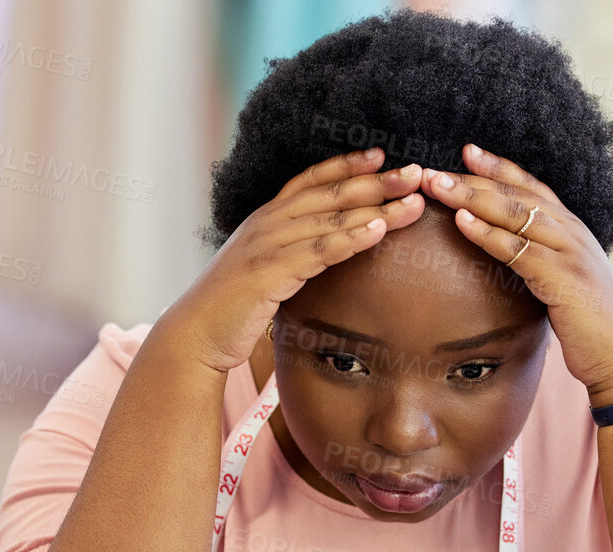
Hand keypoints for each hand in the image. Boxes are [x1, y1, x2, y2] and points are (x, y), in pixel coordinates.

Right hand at [160, 148, 425, 373]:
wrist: (195, 335)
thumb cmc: (233, 309)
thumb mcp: (264, 270)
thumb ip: (290, 255)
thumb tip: (320, 255)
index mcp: (266, 218)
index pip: (311, 181)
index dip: (346, 165)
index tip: (381, 155)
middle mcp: (267, 223)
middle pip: (331, 193)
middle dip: (377, 182)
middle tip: (417, 173)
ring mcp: (267, 245)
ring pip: (331, 219)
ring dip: (376, 208)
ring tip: (413, 202)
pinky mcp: (269, 272)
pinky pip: (317, 251)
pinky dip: (350, 238)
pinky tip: (378, 232)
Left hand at [420, 144, 612, 405]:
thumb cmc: (592, 328)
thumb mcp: (566, 286)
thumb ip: (544, 265)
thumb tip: (515, 262)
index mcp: (573, 231)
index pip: (532, 187)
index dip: (499, 168)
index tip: (467, 152)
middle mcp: (573, 232)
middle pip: (517, 194)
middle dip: (473, 178)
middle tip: (433, 170)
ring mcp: (570, 252)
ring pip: (514, 213)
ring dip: (471, 197)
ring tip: (437, 187)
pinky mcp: (564, 277)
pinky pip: (517, 249)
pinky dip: (487, 233)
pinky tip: (461, 221)